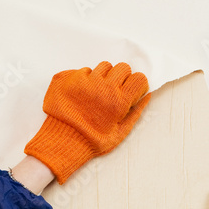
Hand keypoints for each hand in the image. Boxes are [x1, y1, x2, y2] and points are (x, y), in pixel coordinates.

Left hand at [24, 61, 149, 183]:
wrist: (62, 142)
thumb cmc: (92, 141)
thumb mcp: (119, 134)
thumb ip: (135, 113)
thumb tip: (147, 96)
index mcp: (119, 101)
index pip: (139, 78)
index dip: (137, 85)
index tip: (131, 92)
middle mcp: (105, 87)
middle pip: (123, 68)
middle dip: (122, 78)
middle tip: (114, 91)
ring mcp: (87, 81)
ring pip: (105, 66)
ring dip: (105, 76)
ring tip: (98, 91)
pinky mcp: (72, 79)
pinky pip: (86, 70)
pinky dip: (87, 79)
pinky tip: (83, 93)